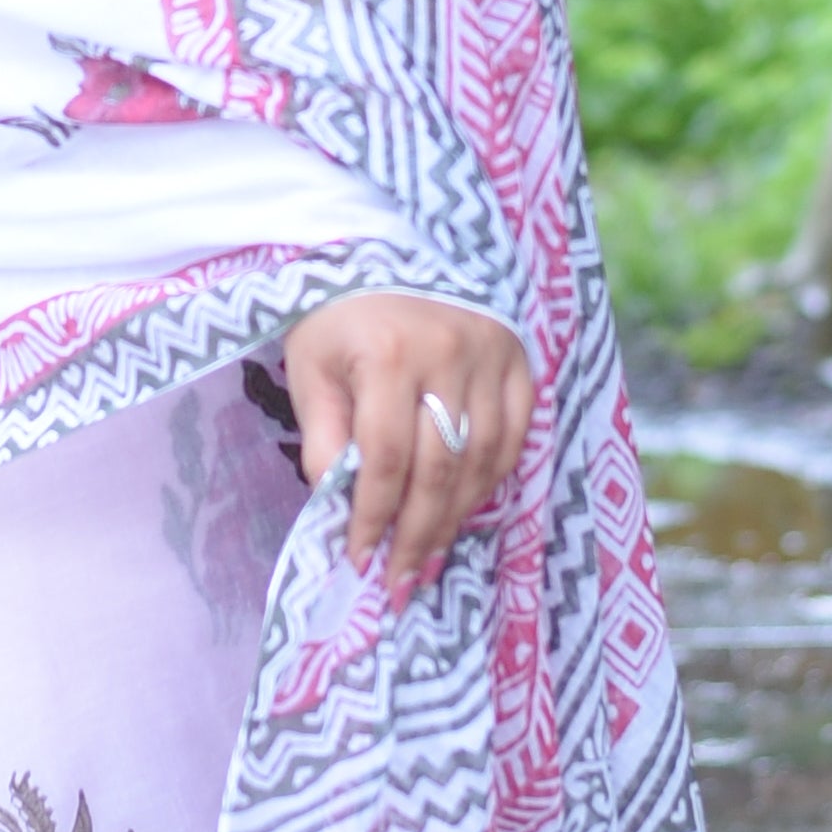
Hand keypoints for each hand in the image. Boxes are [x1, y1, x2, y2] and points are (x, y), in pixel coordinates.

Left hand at [286, 290, 534, 606]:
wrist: (391, 247)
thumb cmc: (340, 313)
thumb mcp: (312, 365)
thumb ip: (324, 434)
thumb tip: (339, 502)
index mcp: (390, 353)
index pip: (386, 457)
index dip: (373, 516)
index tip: (360, 560)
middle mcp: (451, 353)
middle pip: (439, 468)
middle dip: (417, 534)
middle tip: (399, 583)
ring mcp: (493, 355)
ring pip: (483, 460)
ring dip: (456, 518)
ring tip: (428, 560)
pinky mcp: (520, 359)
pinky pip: (515, 436)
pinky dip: (491, 480)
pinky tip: (464, 510)